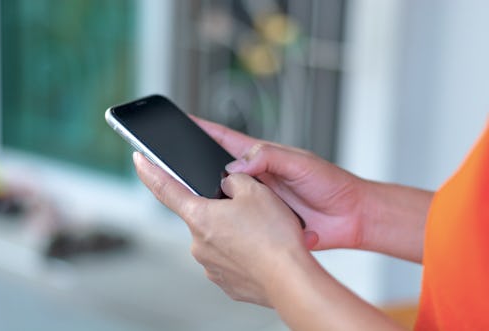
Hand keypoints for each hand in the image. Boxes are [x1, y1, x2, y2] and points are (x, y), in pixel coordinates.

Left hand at [133, 152, 308, 306]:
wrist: (291, 279)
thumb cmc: (274, 238)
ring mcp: (211, 265)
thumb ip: (235, 179)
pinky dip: (241, 253)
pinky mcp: (226, 282)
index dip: (150, 171)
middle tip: (248, 211)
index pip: (165, 188)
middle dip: (220, 210)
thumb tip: (227, 183)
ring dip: (233, 232)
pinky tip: (259, 251)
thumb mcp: (256, 191)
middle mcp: (199, 244)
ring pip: (218, 238)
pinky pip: (229, 259)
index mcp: (200, 217)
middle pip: (202, 215)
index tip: (139, 160)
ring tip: (260, 234)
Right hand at [193, 117, 366, 250]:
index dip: (204, 129)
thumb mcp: (300, 162)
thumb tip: (236, 165)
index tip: (183, 121)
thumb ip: (269, 157)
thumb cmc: (331, 183)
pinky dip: (232, 223)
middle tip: (179, 166)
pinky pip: (242, 221)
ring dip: (216, 200)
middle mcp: (257, 177)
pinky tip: (225, 225)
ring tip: (200, 199)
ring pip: (227, 198)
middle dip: (198, 167)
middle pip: (218, 169)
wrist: (350, 217)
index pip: (226, 139)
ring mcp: (259, 200)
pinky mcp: (264, 221)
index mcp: (263, 156)